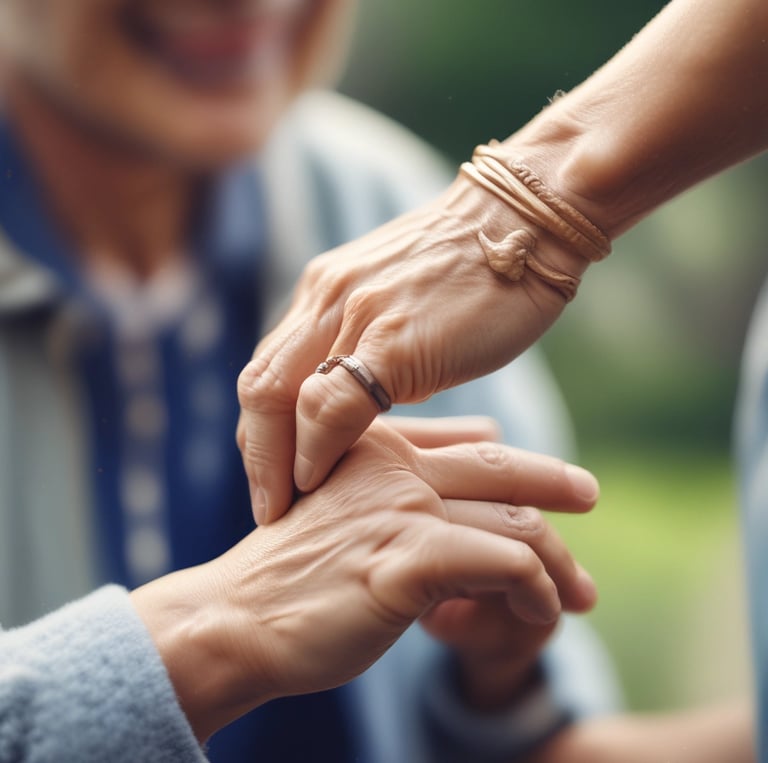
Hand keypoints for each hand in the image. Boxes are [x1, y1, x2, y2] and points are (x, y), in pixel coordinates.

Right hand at [132, 421, 597, 740]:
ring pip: (515, 522)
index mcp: (378, 446)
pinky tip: (541, 615)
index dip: (516, 463)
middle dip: (555, 483)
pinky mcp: (407, 558)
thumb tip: (473, 440)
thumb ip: (402, 470)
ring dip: (557, 563)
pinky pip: (505, 564)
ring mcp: (401, 508)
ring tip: (577, 595)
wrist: (236, 618)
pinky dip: (535, 591)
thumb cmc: (294, 569)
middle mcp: (395, 466)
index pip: (471, 444)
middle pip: (502, 470)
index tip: (548, 484)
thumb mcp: (345, 505)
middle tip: (591, 497)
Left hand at [237, 175, 588, 523]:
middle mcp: (326, 299)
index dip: (261, 433)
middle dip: (254, 455)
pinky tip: (317, 481)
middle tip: (265, 505)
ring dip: (271, 461)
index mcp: (325, 292)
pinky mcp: (392, 339)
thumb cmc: (477, 271)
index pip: (267, 371)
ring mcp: (354, 316)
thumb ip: (370, 343)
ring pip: (275, 397)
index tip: (273, 476)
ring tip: (280, 505)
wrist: (525, 223)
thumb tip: (362, 400)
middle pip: (256, 387)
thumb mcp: (402, 303)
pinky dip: (314, 450)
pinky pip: (329, 405)